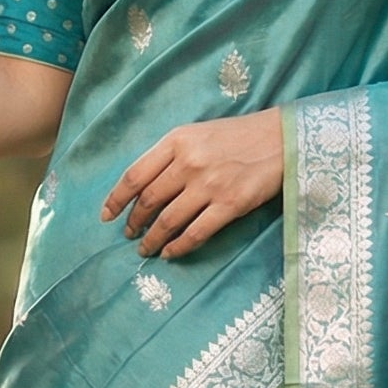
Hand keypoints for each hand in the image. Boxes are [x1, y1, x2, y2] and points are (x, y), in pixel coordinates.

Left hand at [101, 108, 282, 258]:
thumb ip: (170, 155)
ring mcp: (209, 185)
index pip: (134, 175)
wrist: (280, 139)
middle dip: (134, 222)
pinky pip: (195, 233)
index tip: (107, 215)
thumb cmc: (236, 136)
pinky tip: (169, 253)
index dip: (116, 199)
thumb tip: (143, 187)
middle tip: (130, 234)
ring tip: (145, 249)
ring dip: (152, 239)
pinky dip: (178, 247)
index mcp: (176, 141)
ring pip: (168, 220)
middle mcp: (189, 162)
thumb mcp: (197, 134)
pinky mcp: (230, 205)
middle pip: (149, 200)